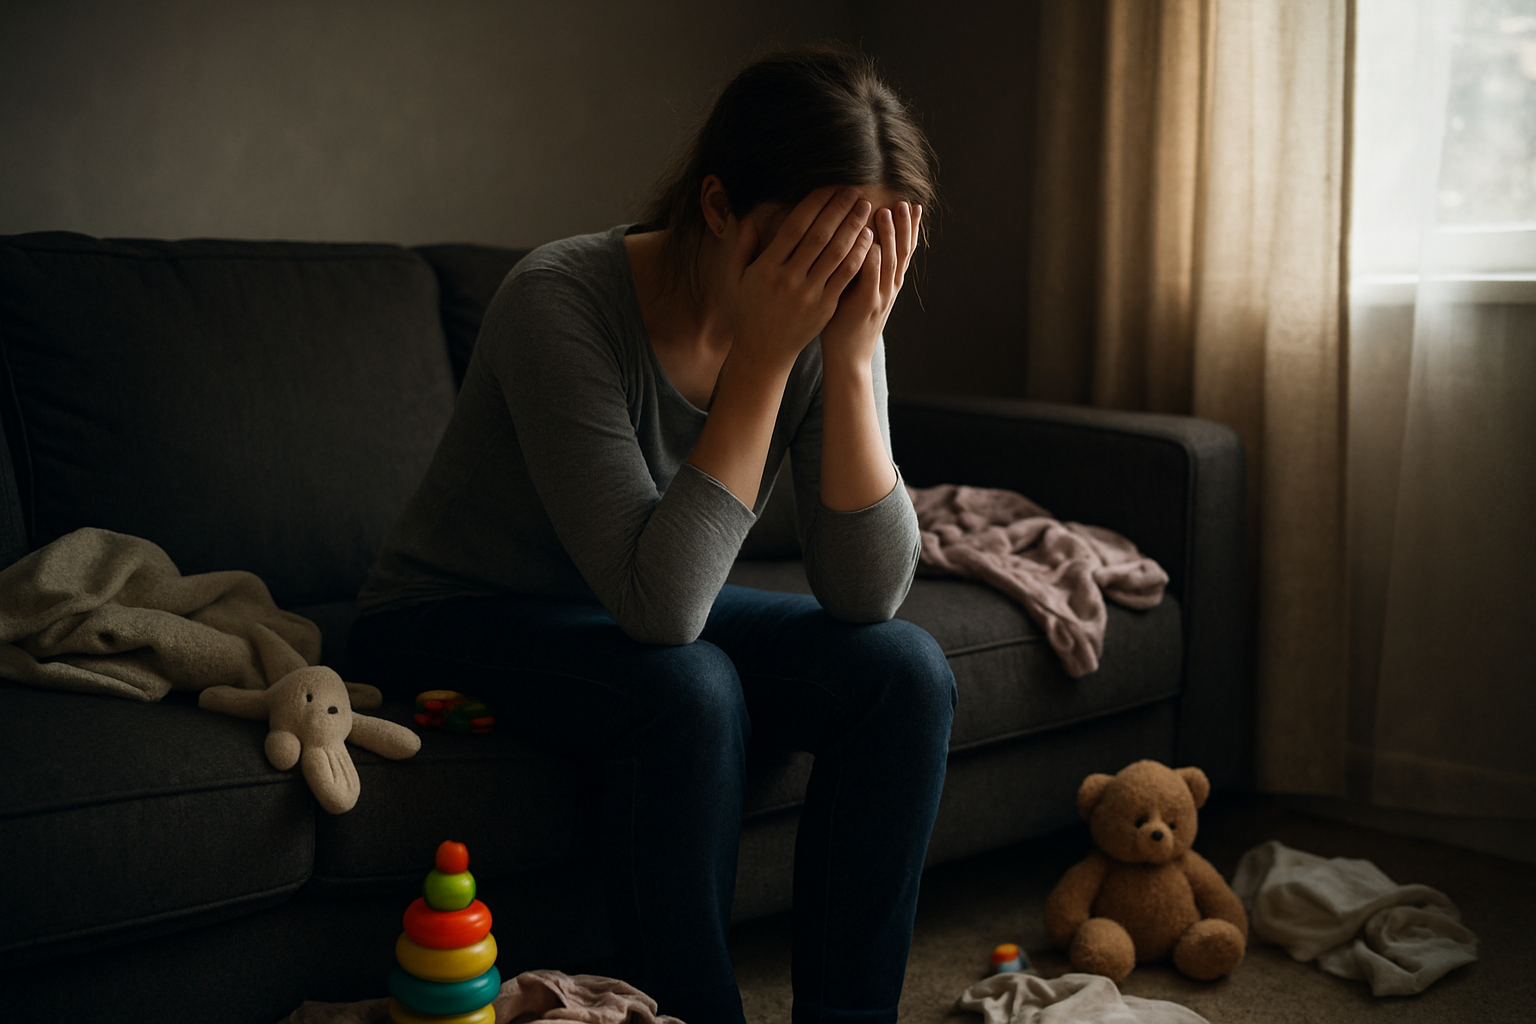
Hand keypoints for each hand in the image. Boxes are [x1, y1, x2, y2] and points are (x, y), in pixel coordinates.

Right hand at [726, 186, 875, 369]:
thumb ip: (742, 245)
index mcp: (766, 267)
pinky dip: (859, 256)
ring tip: (865, 208)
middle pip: (819, 236)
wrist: (763, 351)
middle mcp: (788, 279)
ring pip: (836, 255)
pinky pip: (845, 277)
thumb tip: (752, 216)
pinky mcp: (825, 308)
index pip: (795, 227)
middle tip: (854, 190)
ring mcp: (809, 295)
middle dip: (839, 209)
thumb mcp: (734, 277)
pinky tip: (869, 239)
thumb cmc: (749, 309)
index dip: (814, 204)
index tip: (828, 187)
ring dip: (854, 228)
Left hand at [819, 201, 921, 366]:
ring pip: (889, 261)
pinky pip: (871, 279)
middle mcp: (889, 288)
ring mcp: (880, 296)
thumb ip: (862, 267)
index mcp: (889, 283)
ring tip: (887, 212)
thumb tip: (858, 240)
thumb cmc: (847, 322)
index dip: (910, 228)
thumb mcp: (858, 290)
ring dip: (889, 236)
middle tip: (903, 202)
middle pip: (902, 251)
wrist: (849, 357)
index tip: (912, 206)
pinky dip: (872, 261)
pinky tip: (870, 244)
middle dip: (904, 226)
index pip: (904, 250)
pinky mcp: (866, 305)